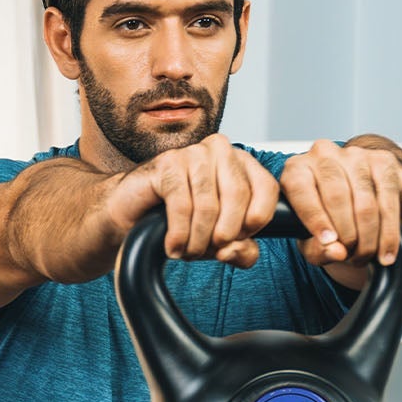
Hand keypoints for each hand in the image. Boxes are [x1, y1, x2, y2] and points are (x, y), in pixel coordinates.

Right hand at [104, 135, 280, 268]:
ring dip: (198, 240)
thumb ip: (243, 250)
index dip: (255, 222)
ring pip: (209, 205)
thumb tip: (238, 251)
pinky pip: (182, 206)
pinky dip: (179, 235)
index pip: (267, 189)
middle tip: (208, 251)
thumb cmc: (182, 222)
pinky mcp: (167, 164)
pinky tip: (173, 247)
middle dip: (224, 234)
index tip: (237, 239)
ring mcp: (193, 152)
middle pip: (239, 197)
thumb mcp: (219, 242)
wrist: (134, 213)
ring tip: (188, 252)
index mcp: (241, 162)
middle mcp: (220, 150)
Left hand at [279, 138, 401, 269]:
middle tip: (351, 256)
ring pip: (364, 201)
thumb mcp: (314, 243)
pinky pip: (387, 198)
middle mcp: (323, 155)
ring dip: (368, 237)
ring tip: (365, 255)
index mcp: (296, 170)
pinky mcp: (383, 160)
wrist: (362, 208)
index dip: (316, 219)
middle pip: (336, 196)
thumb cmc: (329, 223)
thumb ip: (319, 250)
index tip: (329, 242)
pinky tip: (386, 251)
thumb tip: (337, 251)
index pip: (301, 190)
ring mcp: (355, 154)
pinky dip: (388, 232)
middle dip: (347, 234)